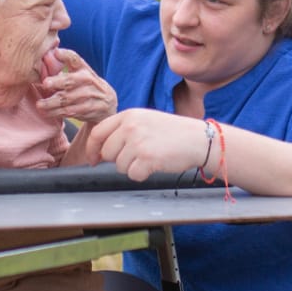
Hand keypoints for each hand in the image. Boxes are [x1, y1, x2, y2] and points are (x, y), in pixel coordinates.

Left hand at [36, 49, 116, 124]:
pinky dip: (57, 113)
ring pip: (69, 99)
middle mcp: (88, 80)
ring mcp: (91, 95)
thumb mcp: (78, 72)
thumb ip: (63, 65)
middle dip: (58, 81)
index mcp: (83, 69)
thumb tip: (45, 56)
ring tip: (40, 104)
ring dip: (53, 103)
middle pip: (71, 80)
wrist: (107, 104)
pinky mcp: (90, 109)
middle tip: (45, 83)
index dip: (66, 55)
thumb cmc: (85, 85)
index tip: (56, 52)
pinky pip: (71, 112)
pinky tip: (46, 113)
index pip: (75, 59)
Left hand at [84, 109, 208, 181]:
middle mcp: (130, 127)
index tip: (93, 159)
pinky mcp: (146, 158)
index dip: (92, 149)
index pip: (98, 132)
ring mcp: (138, 142)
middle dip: (118, 160)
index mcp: (128, 115)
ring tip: (150, 157)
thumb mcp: (146, 120)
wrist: (198, 139)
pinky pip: (132, 175)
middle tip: (138, 156)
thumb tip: (102, 150)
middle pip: (107, 153)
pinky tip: (155, 165)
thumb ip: (124, 129)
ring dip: (133, 167)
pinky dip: (142, 175)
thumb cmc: (174, 133)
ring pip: (119, 166)